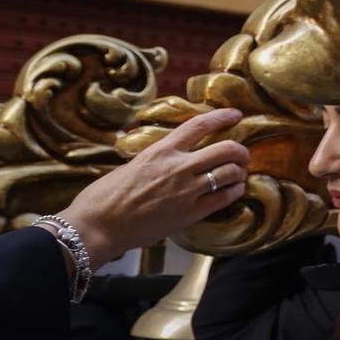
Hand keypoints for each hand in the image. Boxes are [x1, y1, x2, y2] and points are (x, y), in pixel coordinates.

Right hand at [57, 108, 247, 265]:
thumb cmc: (104, 196)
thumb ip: (154, 159)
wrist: (97, 226)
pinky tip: (234, 191)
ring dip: (240, 172)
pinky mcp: (190, 213)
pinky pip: (224, 198)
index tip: (236, 114)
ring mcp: (187, 191)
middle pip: (226, 149)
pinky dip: (235, 191)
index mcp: (160, 150)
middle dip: (241, 150)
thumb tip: (164, 155)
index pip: (199, 125)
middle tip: (243, 154)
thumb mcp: (130, 166)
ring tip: (239, 174)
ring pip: (230, 173)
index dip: (222, 117)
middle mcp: (178, 167)